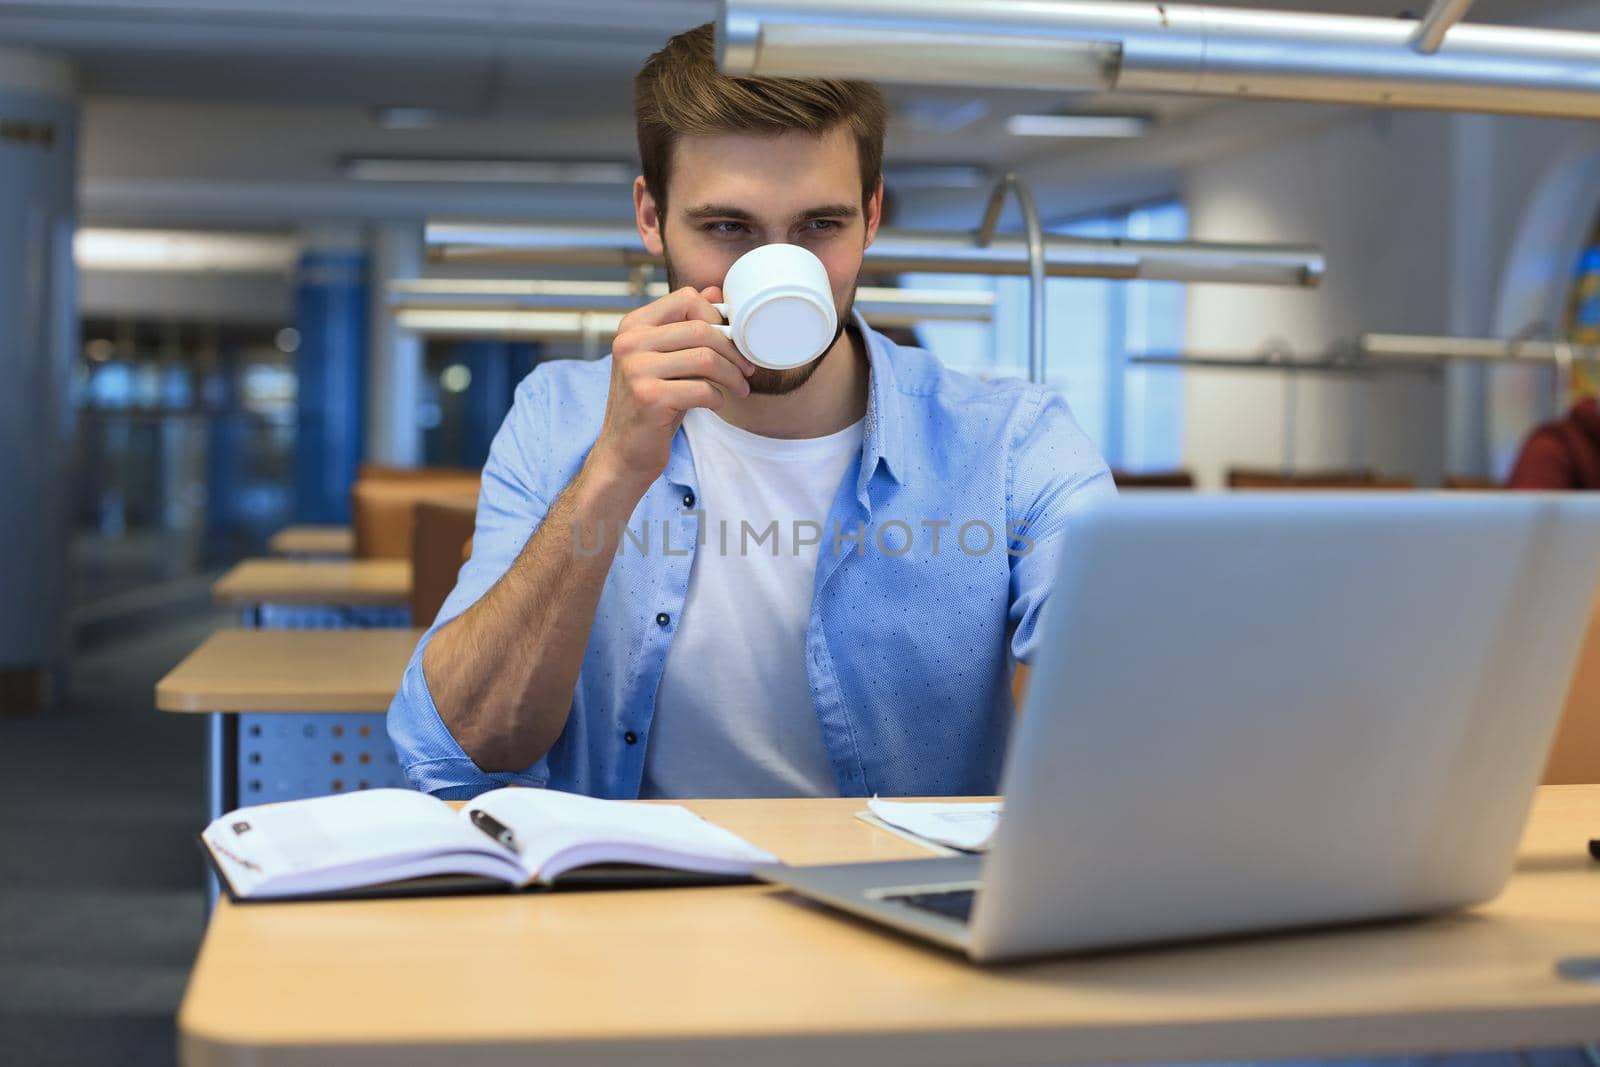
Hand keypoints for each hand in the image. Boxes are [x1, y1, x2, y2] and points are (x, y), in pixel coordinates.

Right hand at [585, 285, 756, 492]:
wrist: (623, 453)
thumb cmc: (651, 405)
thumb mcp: (665, 360)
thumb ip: (685, 327)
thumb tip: (716, 291)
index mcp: (632, 327)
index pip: (685, 299)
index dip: (716, 316)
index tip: (731, 339)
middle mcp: (629, 343)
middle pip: (701, 329)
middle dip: (733, 350)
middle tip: (747, 369)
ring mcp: (636, 370)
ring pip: (706, 359)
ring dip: (733, 375)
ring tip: (740, 388)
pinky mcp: (649, 398)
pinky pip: (702, 389)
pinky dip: (718, 398)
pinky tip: (716, 404)